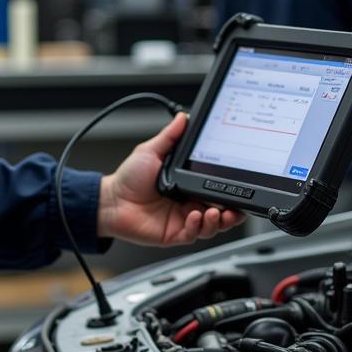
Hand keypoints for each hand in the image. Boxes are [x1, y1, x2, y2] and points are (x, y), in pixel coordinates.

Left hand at [98, 112, 244, 244]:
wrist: (111, 201)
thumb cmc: (128, 179)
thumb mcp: (151, 151)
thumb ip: (170, 136)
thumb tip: (183, 117)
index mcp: (190, 185)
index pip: (218, 190)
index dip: (232, 192)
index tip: (240, 188)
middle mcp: (190, 203)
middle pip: (221, 212)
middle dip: (232, 212)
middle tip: (235, 207)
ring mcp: (183, 220)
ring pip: (211, 226)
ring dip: (217, 220)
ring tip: (214, 211)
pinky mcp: (175, 234)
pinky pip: (193, 234)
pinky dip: (198, 227)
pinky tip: (194, 216)